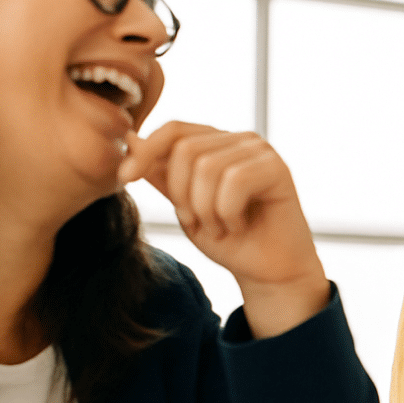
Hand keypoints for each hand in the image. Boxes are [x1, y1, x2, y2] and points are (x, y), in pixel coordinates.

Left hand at [118, 121, 328, 337]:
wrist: (267, 272)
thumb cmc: (229, 241)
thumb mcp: (184, 206)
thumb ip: (162, 174)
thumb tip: (129, 138)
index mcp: (216, 144)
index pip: (174, 130)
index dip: (146, 151)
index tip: (125, 179)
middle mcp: (240, 140)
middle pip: (186, 149)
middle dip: (181, 193)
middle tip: (196, 221)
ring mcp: (261, 152)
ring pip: (208, 166)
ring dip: (205, 208)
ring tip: (219, 227)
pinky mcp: (278, 168)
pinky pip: (236, 180)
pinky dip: (228, 212)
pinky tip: (238, 225)